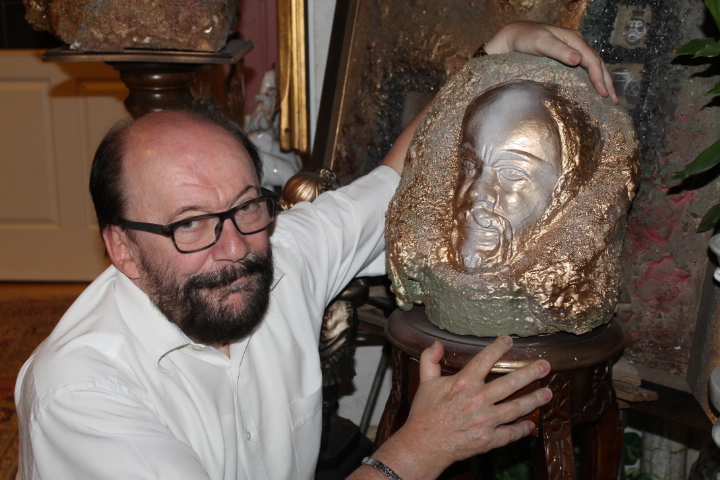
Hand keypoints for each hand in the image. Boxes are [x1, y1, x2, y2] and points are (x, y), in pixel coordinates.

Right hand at [369, 336, 551, 479]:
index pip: (484, 360)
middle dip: (530, 373)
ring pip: (516, 408)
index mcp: (463, 384)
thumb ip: (430, 361)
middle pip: (510, 383)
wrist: (423, 445)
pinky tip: (530, 424)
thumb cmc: (424, 414)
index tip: (509, 340)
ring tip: (548, 393)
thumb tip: (437, 344)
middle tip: (545, 365)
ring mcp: (485, 421)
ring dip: (534, 400)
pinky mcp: (488, 439)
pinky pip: (510, 433)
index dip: (498, 348)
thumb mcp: (424, 383)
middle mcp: (478, 400)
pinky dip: (522, 429)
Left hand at [485, 21, 618, 103]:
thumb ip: (559, 50)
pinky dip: (593, 79)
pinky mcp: (568, 57)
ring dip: (603, 81)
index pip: (592, 60)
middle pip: (597, 63)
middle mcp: (577, 43)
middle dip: (607, 81)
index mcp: (574, 39)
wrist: (514, 37)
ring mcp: (573, 50)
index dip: (599, 77)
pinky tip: (596, 89)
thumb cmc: (526, 39)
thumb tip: (578, 59)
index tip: (603, 93)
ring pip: (594, 66)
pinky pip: (586, 68)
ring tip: (610, 97)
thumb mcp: (541, 43)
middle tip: (614, 100)